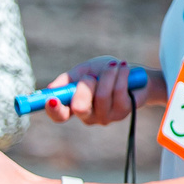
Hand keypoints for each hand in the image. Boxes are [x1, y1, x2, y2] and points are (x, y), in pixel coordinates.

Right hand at [40, 56, 156, 125]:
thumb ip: (68, 79)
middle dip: (85, 85)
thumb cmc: (104, 73)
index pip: (59, 116)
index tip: (52, 99)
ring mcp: (105, 117)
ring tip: (114, 66)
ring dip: (107, 75)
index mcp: (74, 107)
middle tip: (92, 75)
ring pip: (101, 96)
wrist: (133, 75)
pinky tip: (123, 69)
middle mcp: (88, 117)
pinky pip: (118, 92)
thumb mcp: (84, 71)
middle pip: (80, 108)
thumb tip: (51, 88)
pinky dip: (120, 75)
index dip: (54, 110)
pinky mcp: (123, 113)